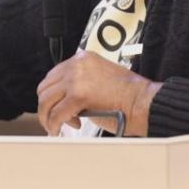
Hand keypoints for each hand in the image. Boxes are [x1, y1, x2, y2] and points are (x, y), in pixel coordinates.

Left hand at [36, 49, 161, 136]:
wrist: (143, 101)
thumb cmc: (128, 95)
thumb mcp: (100, 78)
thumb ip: (81, 82)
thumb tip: (65, 99)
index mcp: (83, 58)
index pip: (54, 75)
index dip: (53, 95)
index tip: (56, 106)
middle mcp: (78, 64)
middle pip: (45, 87)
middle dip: (47, 106)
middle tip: (56, 119)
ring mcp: (76, 79)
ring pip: (46, 100)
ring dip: (48, 117)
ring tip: (58, 126)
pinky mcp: (78, 95)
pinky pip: (56, 114)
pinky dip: (54, 125)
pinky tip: (60, 130)